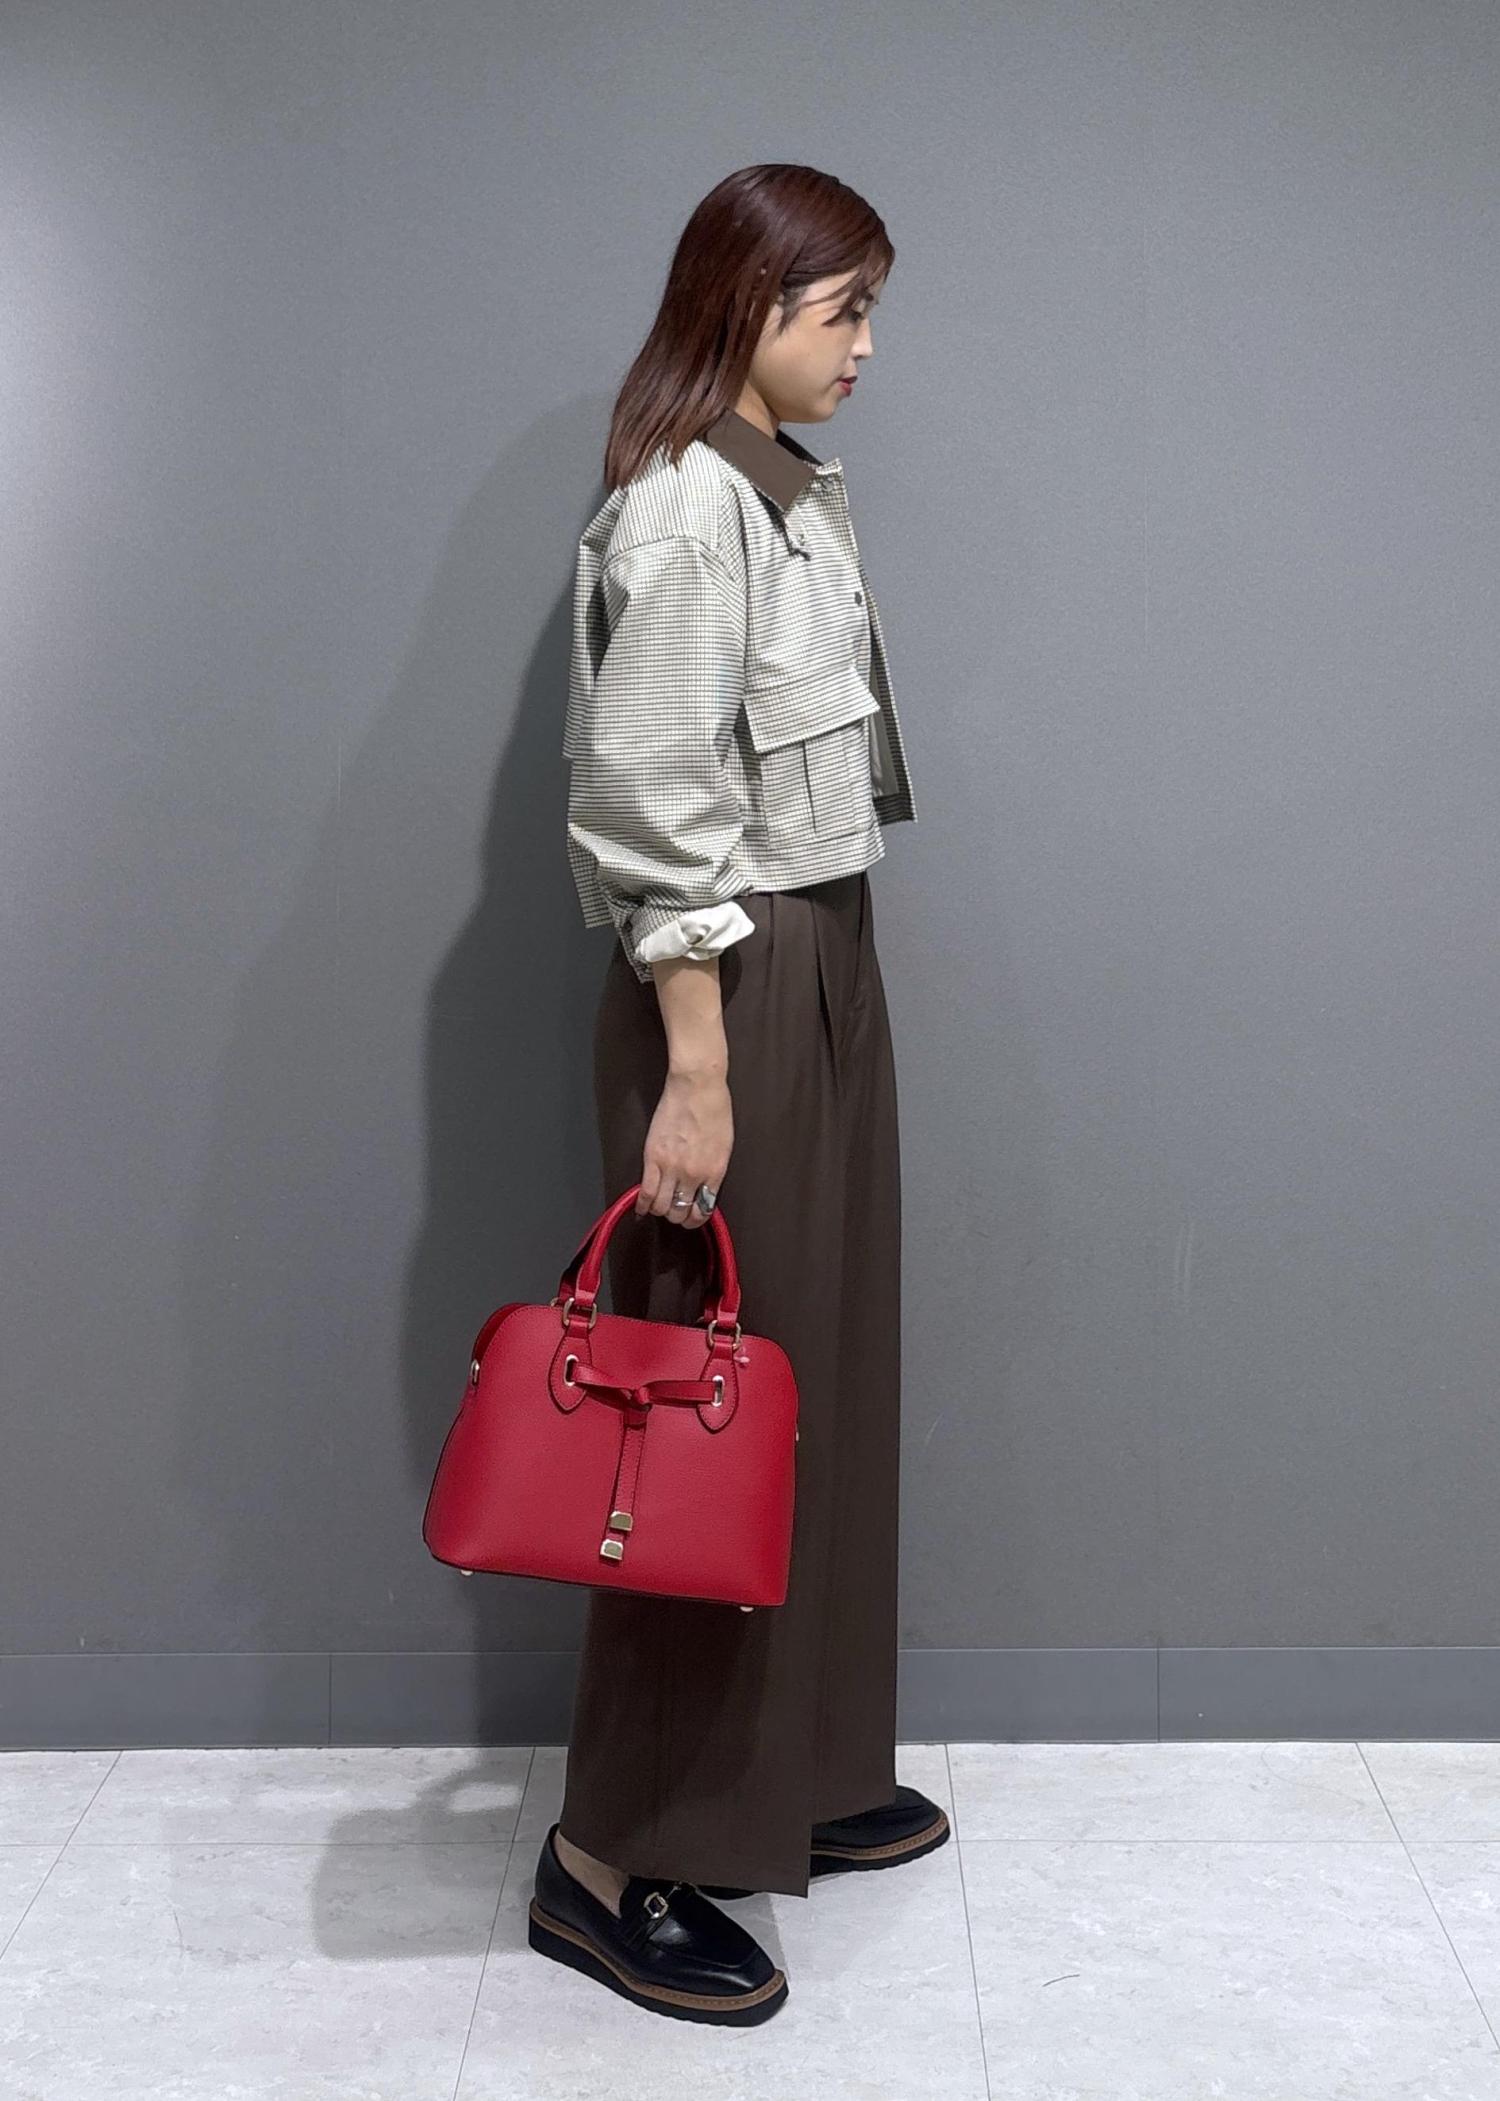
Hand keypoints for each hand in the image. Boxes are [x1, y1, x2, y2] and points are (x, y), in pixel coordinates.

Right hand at [635, 1069, 732, 1228]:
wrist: (697, 1088)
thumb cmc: (715, 1111)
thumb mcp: (724, 1147)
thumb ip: (714, 1171)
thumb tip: (704, 1190)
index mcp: (714, 1173)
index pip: (703, 1209)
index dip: (696, 1218)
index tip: (692, 1217)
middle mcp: (693, 1175)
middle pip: (680, 1211)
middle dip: (677, 1216)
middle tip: (674, 1211)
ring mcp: (671, 1168)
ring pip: (661, 1206)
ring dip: (660, 1211)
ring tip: (660, 1206)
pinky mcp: (652, 1158)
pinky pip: (645, 1191)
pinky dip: (642, 1204)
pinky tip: (641, 1208)